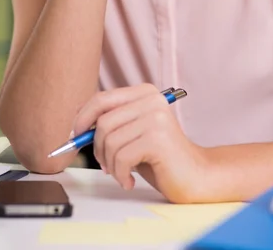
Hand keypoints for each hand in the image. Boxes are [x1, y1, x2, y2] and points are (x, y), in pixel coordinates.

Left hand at [73, 84, 206, 202]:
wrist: (196, 176)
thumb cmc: (161, 158)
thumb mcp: (133, 133)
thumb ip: (112, 122)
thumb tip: (77, 124)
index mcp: (144, 93)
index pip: (102, 98)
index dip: (82, 118)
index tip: (76, 136)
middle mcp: (151, 100)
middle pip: (102, 121)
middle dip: (96, 147)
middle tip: (104, 164)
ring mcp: (155, 118)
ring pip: (109, 141)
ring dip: (109, 163)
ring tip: (121, 172)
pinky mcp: (157, 139)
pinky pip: (121, 157)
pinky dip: (119, 174)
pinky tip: (129, 180)